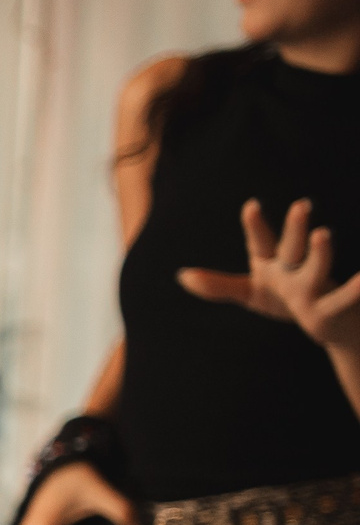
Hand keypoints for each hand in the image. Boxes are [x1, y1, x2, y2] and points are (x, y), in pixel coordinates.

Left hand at [180, 199, 359, 352]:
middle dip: (293, 228)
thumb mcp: (251, 293)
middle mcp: (295, 268)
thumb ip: (219, 286)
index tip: (250, 205)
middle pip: (291, 247)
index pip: (261, 242)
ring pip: (316, 267)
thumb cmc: (284, 299)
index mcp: (273, 263)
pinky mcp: (339, 302)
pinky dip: (357, 286)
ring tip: (322, 234)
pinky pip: (348, 295)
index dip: (255, 226)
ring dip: (320, 252)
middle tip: (299, 204)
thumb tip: (181, 276)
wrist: (326, 320)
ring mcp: (317, 283)